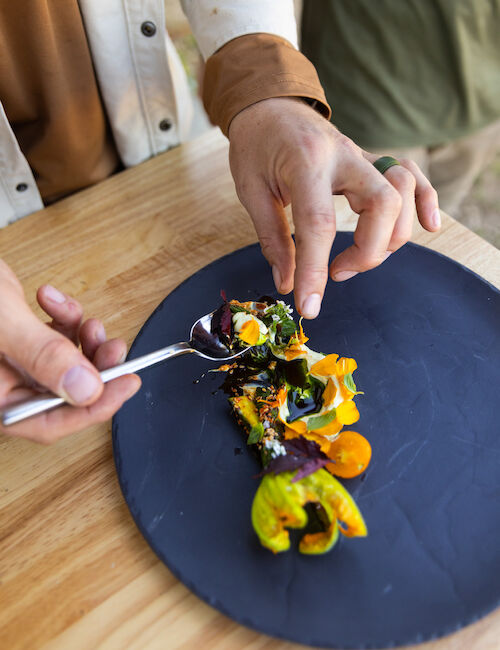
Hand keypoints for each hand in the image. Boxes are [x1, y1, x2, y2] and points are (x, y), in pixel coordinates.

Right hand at [0, 260, 140, 442]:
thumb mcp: (0, 322)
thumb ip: (42, 356)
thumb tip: (87, 389)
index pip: (51, 423)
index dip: (96, 407)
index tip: (128, 383)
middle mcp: (1, 387)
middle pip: (63, 394)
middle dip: (94, 368)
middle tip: (114, 346)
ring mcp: (8, 363)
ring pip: (63, 364)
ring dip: (82, 340)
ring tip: (83, 319)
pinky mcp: (15, 340)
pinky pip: (51, 338)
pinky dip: (61, 318)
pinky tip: (50, 299)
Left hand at [228, 97, 439, 317]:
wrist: (269, 103)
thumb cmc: (255, 146)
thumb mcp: (251, 191)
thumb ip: (272, 239)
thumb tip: (287, 285)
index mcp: (306, 164)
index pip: (319, 224)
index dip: (315, 272)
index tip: (309, 307)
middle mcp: (343, 156)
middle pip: (382, 205)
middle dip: (368, 252)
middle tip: (337, 273)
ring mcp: (363, 156)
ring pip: (403, 193)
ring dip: (390, 236)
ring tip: (355, 259)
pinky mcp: (371, 160)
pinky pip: (413, 176)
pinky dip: (426, 201)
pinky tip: (429, 226)